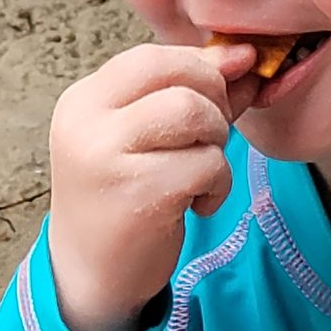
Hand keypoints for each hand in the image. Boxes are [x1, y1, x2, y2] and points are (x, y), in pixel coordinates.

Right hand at [44, 41, 259, 330]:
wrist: (91, 275)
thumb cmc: (125, 199)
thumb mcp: (148, 138)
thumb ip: (191, 94)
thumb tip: (244, 56)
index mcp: (85, 99)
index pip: (155, 56)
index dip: (203, 66)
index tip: (229, 88)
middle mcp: (87, 121)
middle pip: (179, 77)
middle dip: (214, 102)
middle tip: (210, 139)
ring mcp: (105, 156)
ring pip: (194, 114)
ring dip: (216, 143)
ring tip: (201, 172)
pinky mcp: (136, 194)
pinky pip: (206, 164)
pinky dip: (217, 184)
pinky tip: (197, 204)